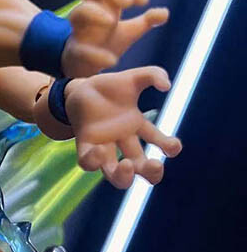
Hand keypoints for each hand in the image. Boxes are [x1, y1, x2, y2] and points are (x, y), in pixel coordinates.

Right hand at [62, 0, 168, 76]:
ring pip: (79, 12)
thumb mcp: (131, 30)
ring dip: (95, 13)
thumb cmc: (108, 41)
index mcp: (103, 3)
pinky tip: (112, 61)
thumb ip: (147, 20)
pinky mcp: (76, 51)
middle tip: (128, 2)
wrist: (88, 65)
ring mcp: (80, 30)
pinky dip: (96, 55)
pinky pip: (80, 49)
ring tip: (112, 21)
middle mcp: (89, 11)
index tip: (144, 1)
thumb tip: (164, 12)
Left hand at [65, 67, 181, 188]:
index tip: (172, 145)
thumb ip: (152, 75)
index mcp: (137, 126)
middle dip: (151, 173)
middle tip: (154, 164)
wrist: (79, 86)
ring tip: (127, 164)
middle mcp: (122, 140)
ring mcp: (103, 145)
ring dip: (124, 176)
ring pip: (115, 175)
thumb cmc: (107, 87)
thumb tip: (166, 86)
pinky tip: (100, 148)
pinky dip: (94, 160)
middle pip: (140, 168)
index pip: (159, 142)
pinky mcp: (85, 144)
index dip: (169, 147)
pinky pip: (87, 163)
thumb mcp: (132, 78)